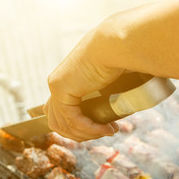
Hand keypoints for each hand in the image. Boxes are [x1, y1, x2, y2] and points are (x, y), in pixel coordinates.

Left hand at [43, 25, 127, 140]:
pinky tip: (105, 129)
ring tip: (108, 131)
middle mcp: (58, 83)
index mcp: (67, 80)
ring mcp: (56, 85)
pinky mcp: (61, 89)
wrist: (116, 44)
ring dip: (86, 134)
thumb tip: (121, 110)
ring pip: (63, 125)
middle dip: (81, 134)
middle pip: (59, 122)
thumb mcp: (109, 79)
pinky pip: (72, 120)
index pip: (61, 112)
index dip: (79, 127)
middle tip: (105, 132)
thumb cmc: (120, 57)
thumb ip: (106, 94)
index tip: (103, 127)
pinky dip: (89, 129)